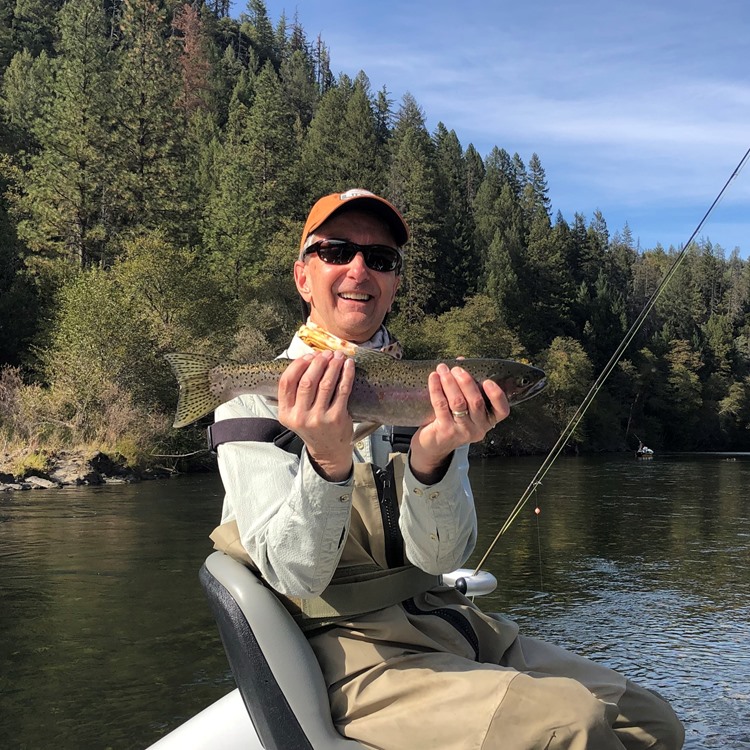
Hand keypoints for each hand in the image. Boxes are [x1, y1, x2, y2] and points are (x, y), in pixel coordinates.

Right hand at [277, 350, 354, 481]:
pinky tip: (348, 366)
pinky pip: (342, 390)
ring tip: (338, 356)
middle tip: (326, 354)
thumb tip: (306, 360)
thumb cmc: (313, 427)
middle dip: (318, 362)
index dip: (298, 365)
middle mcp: (300, 417)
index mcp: (286, 414)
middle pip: (307, 381)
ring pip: (325, 383)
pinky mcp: (337, 418)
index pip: (286, 382)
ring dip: (333, 366)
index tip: (308, 356)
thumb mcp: (295, 414)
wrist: (328, 451)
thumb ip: (295, 394)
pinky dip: (346, 375)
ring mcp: (319, 418)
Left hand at [409, 363, 509, 483]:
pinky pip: (441, 406)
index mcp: (488, 420)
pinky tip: (433, 378)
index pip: (502, 410)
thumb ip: (467, 384)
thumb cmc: (452, 419)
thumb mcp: (465, 405)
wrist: (434, 444)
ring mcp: (462, 431)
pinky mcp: (445, 431)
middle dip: (466, 381)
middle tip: (456, 369)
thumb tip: (462, 360)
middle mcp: (479, 428)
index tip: (488, 381)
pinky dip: (437, 389)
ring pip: (458, 402)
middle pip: (476, 402)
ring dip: (450, 383)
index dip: (497, 395)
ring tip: (443, 369)